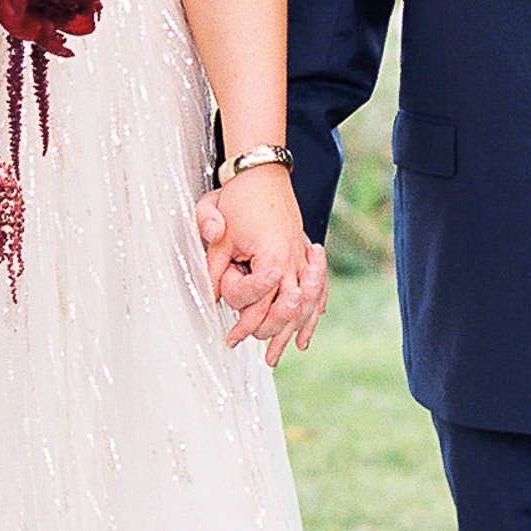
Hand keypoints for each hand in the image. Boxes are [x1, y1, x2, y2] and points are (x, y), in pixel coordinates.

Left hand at [192, 171, 327, 367]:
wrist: (262, 172)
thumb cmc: (236, 199)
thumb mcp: (215, 225)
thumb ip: (213, 260)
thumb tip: (213, 294)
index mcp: (272, 255)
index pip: (261, 300)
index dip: (245, 322)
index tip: (230, 337)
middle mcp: (293, 260)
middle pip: (287, 310)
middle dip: (269, 335)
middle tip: (249, 350)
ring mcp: (302, 257)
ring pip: (304, 305)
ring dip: (290, 333)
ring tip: (273, 358)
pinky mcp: (305, 255)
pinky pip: (317, 292)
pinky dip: (312, 315)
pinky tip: (304, 338)